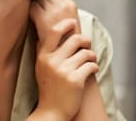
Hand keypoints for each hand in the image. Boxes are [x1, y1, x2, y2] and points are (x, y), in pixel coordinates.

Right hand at [30, 0, 97, 119]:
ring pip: (86, 53)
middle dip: (85, 40)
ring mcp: (64, 71)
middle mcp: (52, 61)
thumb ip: (41, 51)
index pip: (55, 31)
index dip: (66, 24)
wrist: (51, 113)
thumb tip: (42, 34)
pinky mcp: (75, 80)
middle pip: (75, 39)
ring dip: (92, 56)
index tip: (73, 22)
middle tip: (87, 45)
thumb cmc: (48, 89)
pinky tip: (93, 70)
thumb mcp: (40, 68)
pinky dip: (95, 67)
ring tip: (91, 61)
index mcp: (43, 56)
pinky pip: (91, 65)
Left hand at [32, 0, 81, 38]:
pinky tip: (35, 19)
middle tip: (41, 8)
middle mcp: (62, 5)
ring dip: (36, 4)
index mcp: (70, 4)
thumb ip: (62, 6)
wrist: (69, 54)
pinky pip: (33, 7)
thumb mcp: (72, 18)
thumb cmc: (69, 39)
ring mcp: (53, 11)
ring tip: (39, 15)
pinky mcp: (43, 18)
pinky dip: (32, 11)